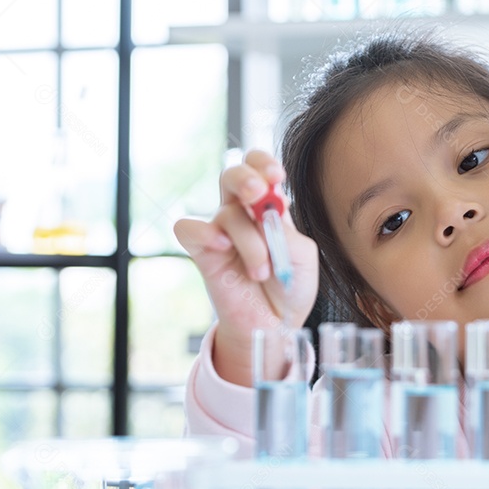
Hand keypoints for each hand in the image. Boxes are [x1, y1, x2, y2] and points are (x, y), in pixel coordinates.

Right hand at [174, 150, 318, 386]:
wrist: (275, 324)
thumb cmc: (290, 287)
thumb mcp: (301, 256)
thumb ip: (285, 231)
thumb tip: (266, 209)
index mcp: (269, 207)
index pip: (259, 168)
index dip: (264, 164)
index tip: (276, 176)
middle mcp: (243, 214)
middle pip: (233, 175)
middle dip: (247, 179)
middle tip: (259, 195)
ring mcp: (221, 232)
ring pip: (227, 213)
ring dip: (251, 242)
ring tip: (262, 271)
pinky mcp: (203, 253)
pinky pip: (188, 228)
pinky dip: (205, 234)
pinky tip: (223, 248)